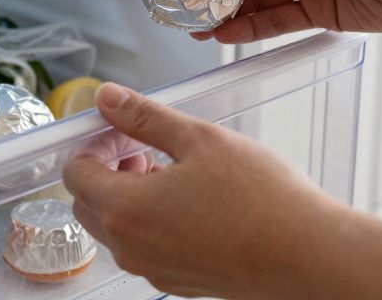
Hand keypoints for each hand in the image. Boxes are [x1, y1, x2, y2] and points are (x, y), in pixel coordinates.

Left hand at [63, 83, 350, 298]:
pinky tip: (191, 200)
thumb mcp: (198, 138)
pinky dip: (151, 220)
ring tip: (172, 170)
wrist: (307, 254)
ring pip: (116, 228)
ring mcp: (153, 270)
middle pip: (89, 203)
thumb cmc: (261, 199)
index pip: (74, 173)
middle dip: (106, 169)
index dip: (93, 143)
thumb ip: (144, 117)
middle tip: (142, 145)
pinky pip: (145, 247)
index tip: (120, 128)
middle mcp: (131, 248)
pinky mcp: (177, 281)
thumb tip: (108, 99)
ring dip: (128, 195)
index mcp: (125, 210)